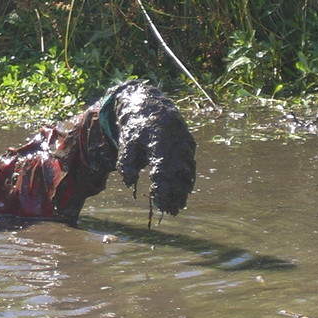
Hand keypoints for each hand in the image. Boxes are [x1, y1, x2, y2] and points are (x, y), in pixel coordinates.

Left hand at [103, 80, 195, 214]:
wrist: (151, 106)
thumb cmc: (136, 128)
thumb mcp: (126, 143)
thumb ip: (126, 162)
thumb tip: (129, 182)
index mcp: (158, 141)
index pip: (163, 169)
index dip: (163, 188)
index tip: (160, 203)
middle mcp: (175, 142)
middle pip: (178, 174)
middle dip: (175, 194)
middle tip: (170, 211)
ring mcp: (185, 143)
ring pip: (187, 171)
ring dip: (183, 190)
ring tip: (178, 206)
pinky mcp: (190, 144)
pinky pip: (191, 165)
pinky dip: (188, 180)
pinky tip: (184, 193)